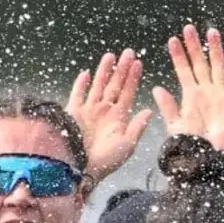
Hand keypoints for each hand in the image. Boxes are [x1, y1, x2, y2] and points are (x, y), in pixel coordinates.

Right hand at [66, 49, 152, 183]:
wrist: (81, 170)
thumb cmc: (106, 161)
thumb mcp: (127, 145)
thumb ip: (137, 127)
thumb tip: (149, 110)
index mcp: (119, 118)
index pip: (128, 93)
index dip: (133, 78)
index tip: (139, 63)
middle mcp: (104, 112)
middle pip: (114, 85)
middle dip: (121, 69)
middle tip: (129, 52)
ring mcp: (89, 111)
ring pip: (97, 85)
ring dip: (104, 71)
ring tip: (110, 55)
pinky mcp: (73, 114)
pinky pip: (77, 95)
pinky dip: (80, 84)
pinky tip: (85, 73)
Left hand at [152, 25, 223, 153]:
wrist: (211, 160)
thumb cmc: (193, 146)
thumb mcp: (176, 125)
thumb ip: (168, 107)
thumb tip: (156, 89)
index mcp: (191, 96)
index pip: (183, 70)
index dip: (178, 56)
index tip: (172, 40)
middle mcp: (206, 91)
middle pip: (200, 63)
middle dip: (195, 46)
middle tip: (189, 28)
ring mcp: (221, 94)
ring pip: (218, 66)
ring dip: (215, 50)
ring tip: (210, 32)